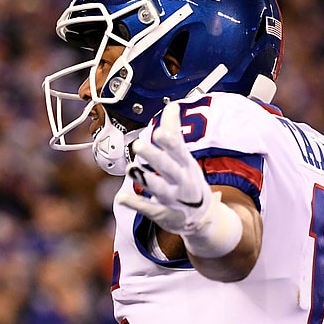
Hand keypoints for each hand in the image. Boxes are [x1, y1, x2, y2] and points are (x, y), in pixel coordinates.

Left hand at [116, 102, 211, 234]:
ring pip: (158, 188)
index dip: (170, 142)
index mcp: (186, 165)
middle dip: (155, 157)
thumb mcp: (185, 157)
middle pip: (168, 168)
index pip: (179, 151)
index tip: (159, 132)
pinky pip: (148, 209)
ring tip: (131, 169)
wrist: (203, 218)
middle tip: (139, 145)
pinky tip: (121, 198)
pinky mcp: (162, 214)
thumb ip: (175, 131)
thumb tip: (172, 105)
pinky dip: (135, 204)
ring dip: (144, 179)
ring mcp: (172, 199)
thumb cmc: (189, 179)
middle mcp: (181, 181)